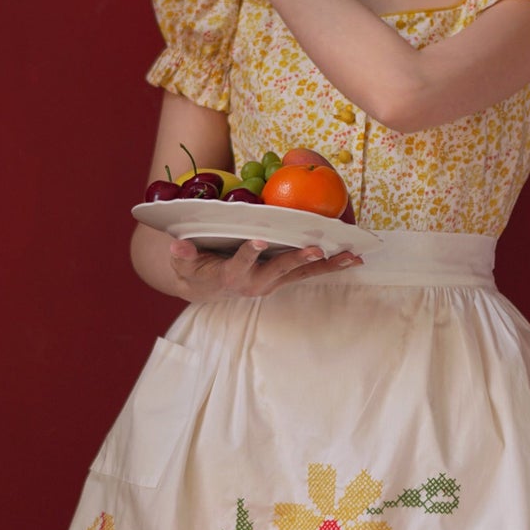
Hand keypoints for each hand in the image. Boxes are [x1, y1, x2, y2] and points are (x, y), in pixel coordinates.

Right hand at [167, 233, 362, 301]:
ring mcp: (274, 281)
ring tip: (351, 257)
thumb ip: (183, 256)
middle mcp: (257, 282)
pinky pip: (309, 272)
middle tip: (317, 249)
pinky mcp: (284, 278)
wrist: (208, 289)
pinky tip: (352, 258)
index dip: (249, 253)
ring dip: (327, 265)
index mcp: (233, 277)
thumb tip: (178, 246)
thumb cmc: (194, 271)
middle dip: (299, 259)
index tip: (258, 240)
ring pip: (302, 273)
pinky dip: (330, 265)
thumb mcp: (184, 264)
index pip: (241, 263)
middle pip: (281, 269)